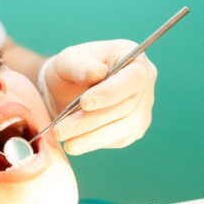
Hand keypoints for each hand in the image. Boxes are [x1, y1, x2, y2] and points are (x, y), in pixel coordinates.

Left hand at [41, 40, 156, 154]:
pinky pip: (117, 139)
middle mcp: (144, 85)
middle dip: (91, 120)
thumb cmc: (70, 68)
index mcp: (134, 59)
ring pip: (124, 127)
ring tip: (66, 144)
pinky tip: (74, 144)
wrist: (67, 87)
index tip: (84, 103)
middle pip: (127, 107)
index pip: (133, 77)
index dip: (111, 92)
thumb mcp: (68, 60)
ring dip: (92, 137)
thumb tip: (97, 73)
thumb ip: (80, 66)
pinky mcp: (132, 129)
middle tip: (60, 130)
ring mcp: (141, 109)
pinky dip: (94, 142)